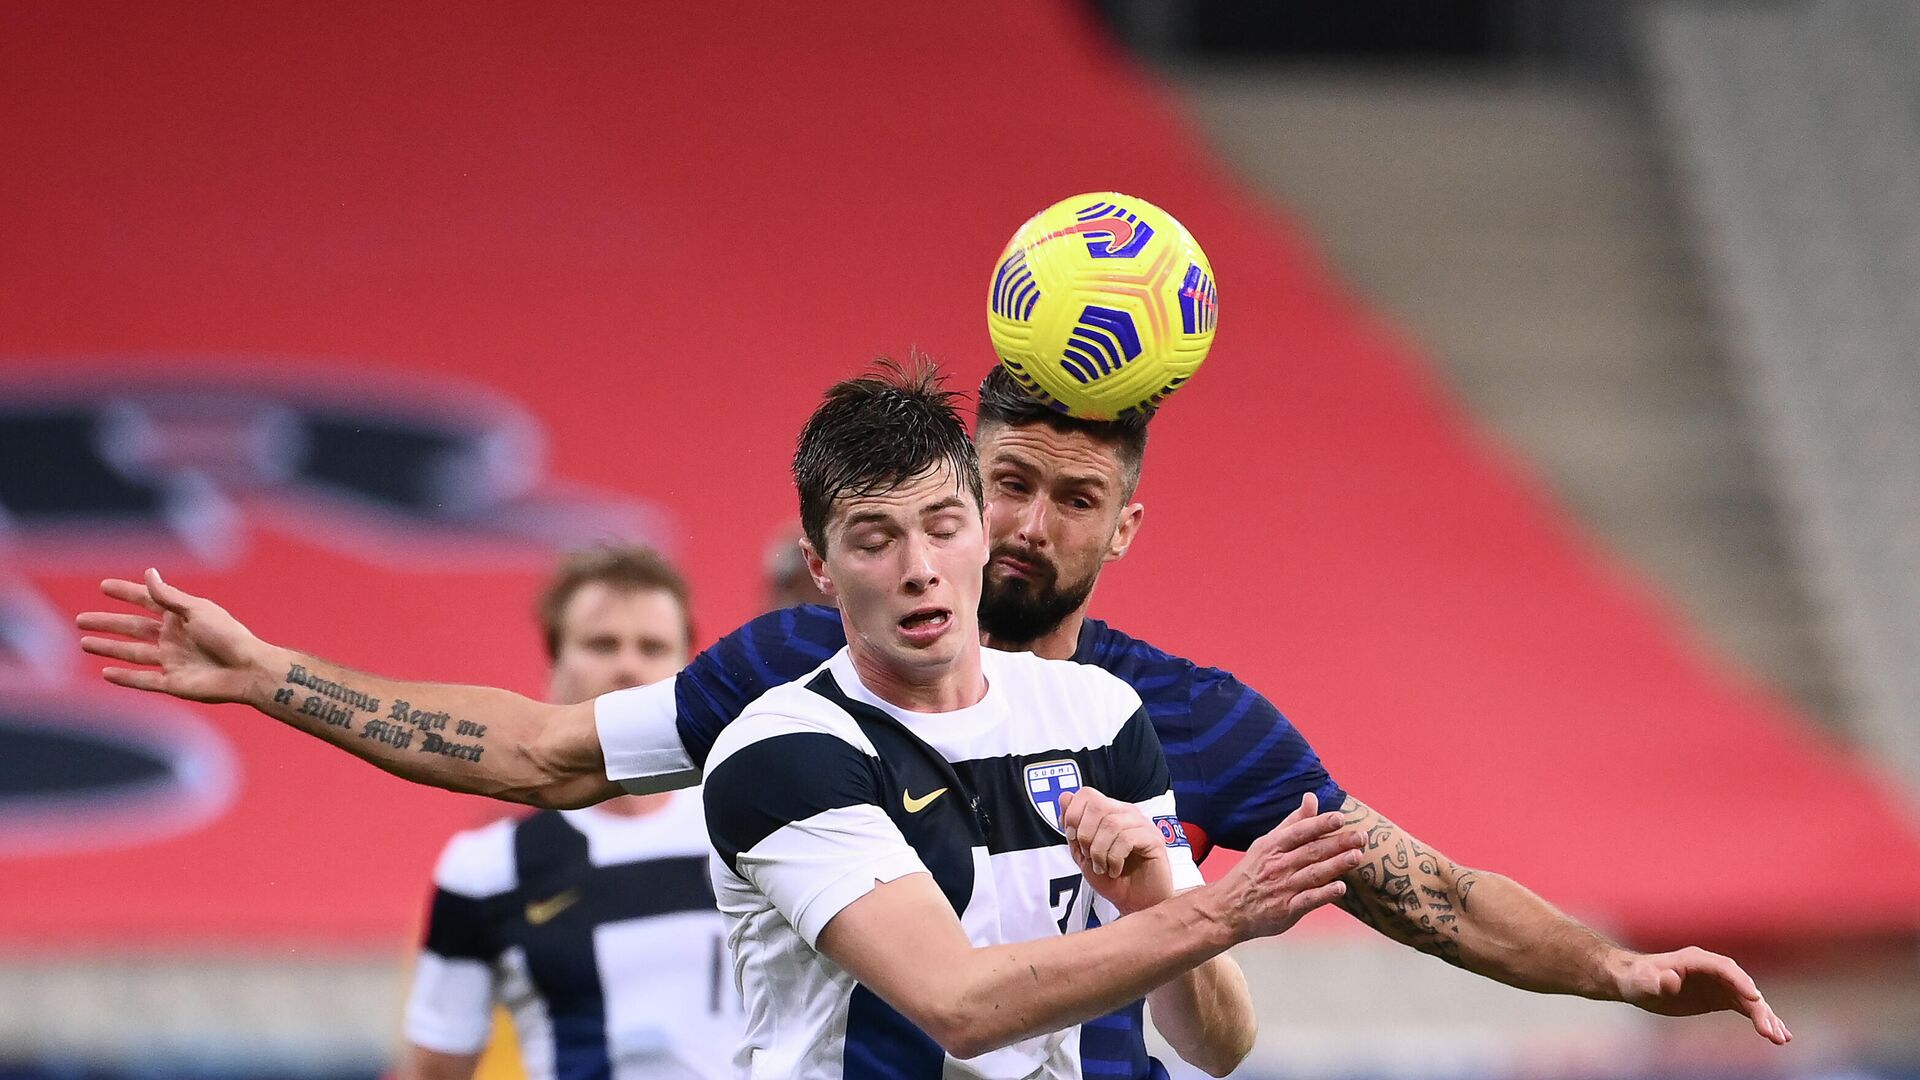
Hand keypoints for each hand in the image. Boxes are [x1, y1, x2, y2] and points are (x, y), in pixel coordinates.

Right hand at [77, 569, 272, 703]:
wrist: (248, 670)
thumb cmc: (228, 635)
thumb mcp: (197, 610)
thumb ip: (169, 597)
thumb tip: (148, 573)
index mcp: (182, 617)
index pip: (147, 601)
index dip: (126, 593)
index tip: (103, 586)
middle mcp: (174, 637)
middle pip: (132, 628)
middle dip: (107, 623)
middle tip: (80, 619)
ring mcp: (172, 660)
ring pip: (132, 653)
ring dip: (108, 648)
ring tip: (84, 643)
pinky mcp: (173, 683)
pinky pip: (143, 680)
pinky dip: (124, 677)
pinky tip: (105, 673)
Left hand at [1058, 788, 1172, 915]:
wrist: (1134, 905)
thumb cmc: (1113, 881)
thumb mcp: (1083, 854)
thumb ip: (1073, 827)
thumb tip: (1065, 796)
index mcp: (1110, 812)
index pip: (1087, 794)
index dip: (1073, 815)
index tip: (1072, 838)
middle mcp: (1127, 814)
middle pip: (1097, 805)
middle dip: (1085, 834)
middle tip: (1088, 856)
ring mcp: (1143, 824)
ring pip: (1111, 823)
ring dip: (1099, 851)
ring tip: (1102, 867)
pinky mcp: (1154, 839)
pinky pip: (1126, 839)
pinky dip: (1114, 858)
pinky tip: (1115, 869)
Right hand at [1204, 792, 1365, 941]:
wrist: (1228, 908)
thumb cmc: (1252, 872)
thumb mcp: (1267, 843)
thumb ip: (1293, 822)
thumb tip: (1312, 797)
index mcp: (1273, 846)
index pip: (1299, 832)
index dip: (1319, 824)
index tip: (1340, 818)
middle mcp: (1278, 865)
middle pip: (1312, 851)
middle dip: (1338, 843)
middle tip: (1361, 836)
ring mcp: (1282, 888)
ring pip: (1313, 874)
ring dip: (1336, 865)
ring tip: (1356, 856)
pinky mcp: (1286, 910)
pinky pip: (1308, 900)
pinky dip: (1324, 894)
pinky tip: (1340, 888)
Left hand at [1612, 946, 1790, 1044]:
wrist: (1635, 981)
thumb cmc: (1638, 978)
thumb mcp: (1644, 981)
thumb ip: (1658, 980)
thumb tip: (1670, 979)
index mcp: (1697, 960)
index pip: (1725, 969)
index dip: (1740, 982)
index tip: (1755, 998)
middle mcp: (1713, 970)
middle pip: (1742, 987)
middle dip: (1759, 1009)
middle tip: (1771, 1032)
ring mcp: (1720, 983)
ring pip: (1749, 1000)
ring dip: (1766, 1018)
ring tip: (1781, 1039)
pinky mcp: (1721, 997)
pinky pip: (1746, 1008)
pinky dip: (1761, 1020)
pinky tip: (1777, 1035)